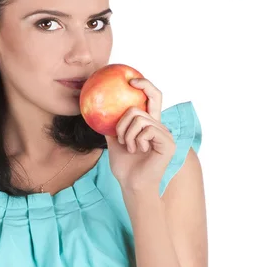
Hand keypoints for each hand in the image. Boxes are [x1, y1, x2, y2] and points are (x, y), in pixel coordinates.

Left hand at [105, 78, 175, 193]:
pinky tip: (139, 151)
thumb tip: (99, 108)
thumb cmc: (125, 167)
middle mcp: (160, 126)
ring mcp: (165, 134)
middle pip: (137, 107)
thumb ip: (113, 125)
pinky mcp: (168, 142)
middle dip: (121, 124)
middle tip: (120, 138)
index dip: (145, 85)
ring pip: (139, 118)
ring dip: (127, 135)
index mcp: (149, 123)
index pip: (153, 97)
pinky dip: (136, 140)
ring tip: (130, 148)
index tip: (131, 80)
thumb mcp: (115, 141)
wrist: (132, 185)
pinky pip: (146, 129)